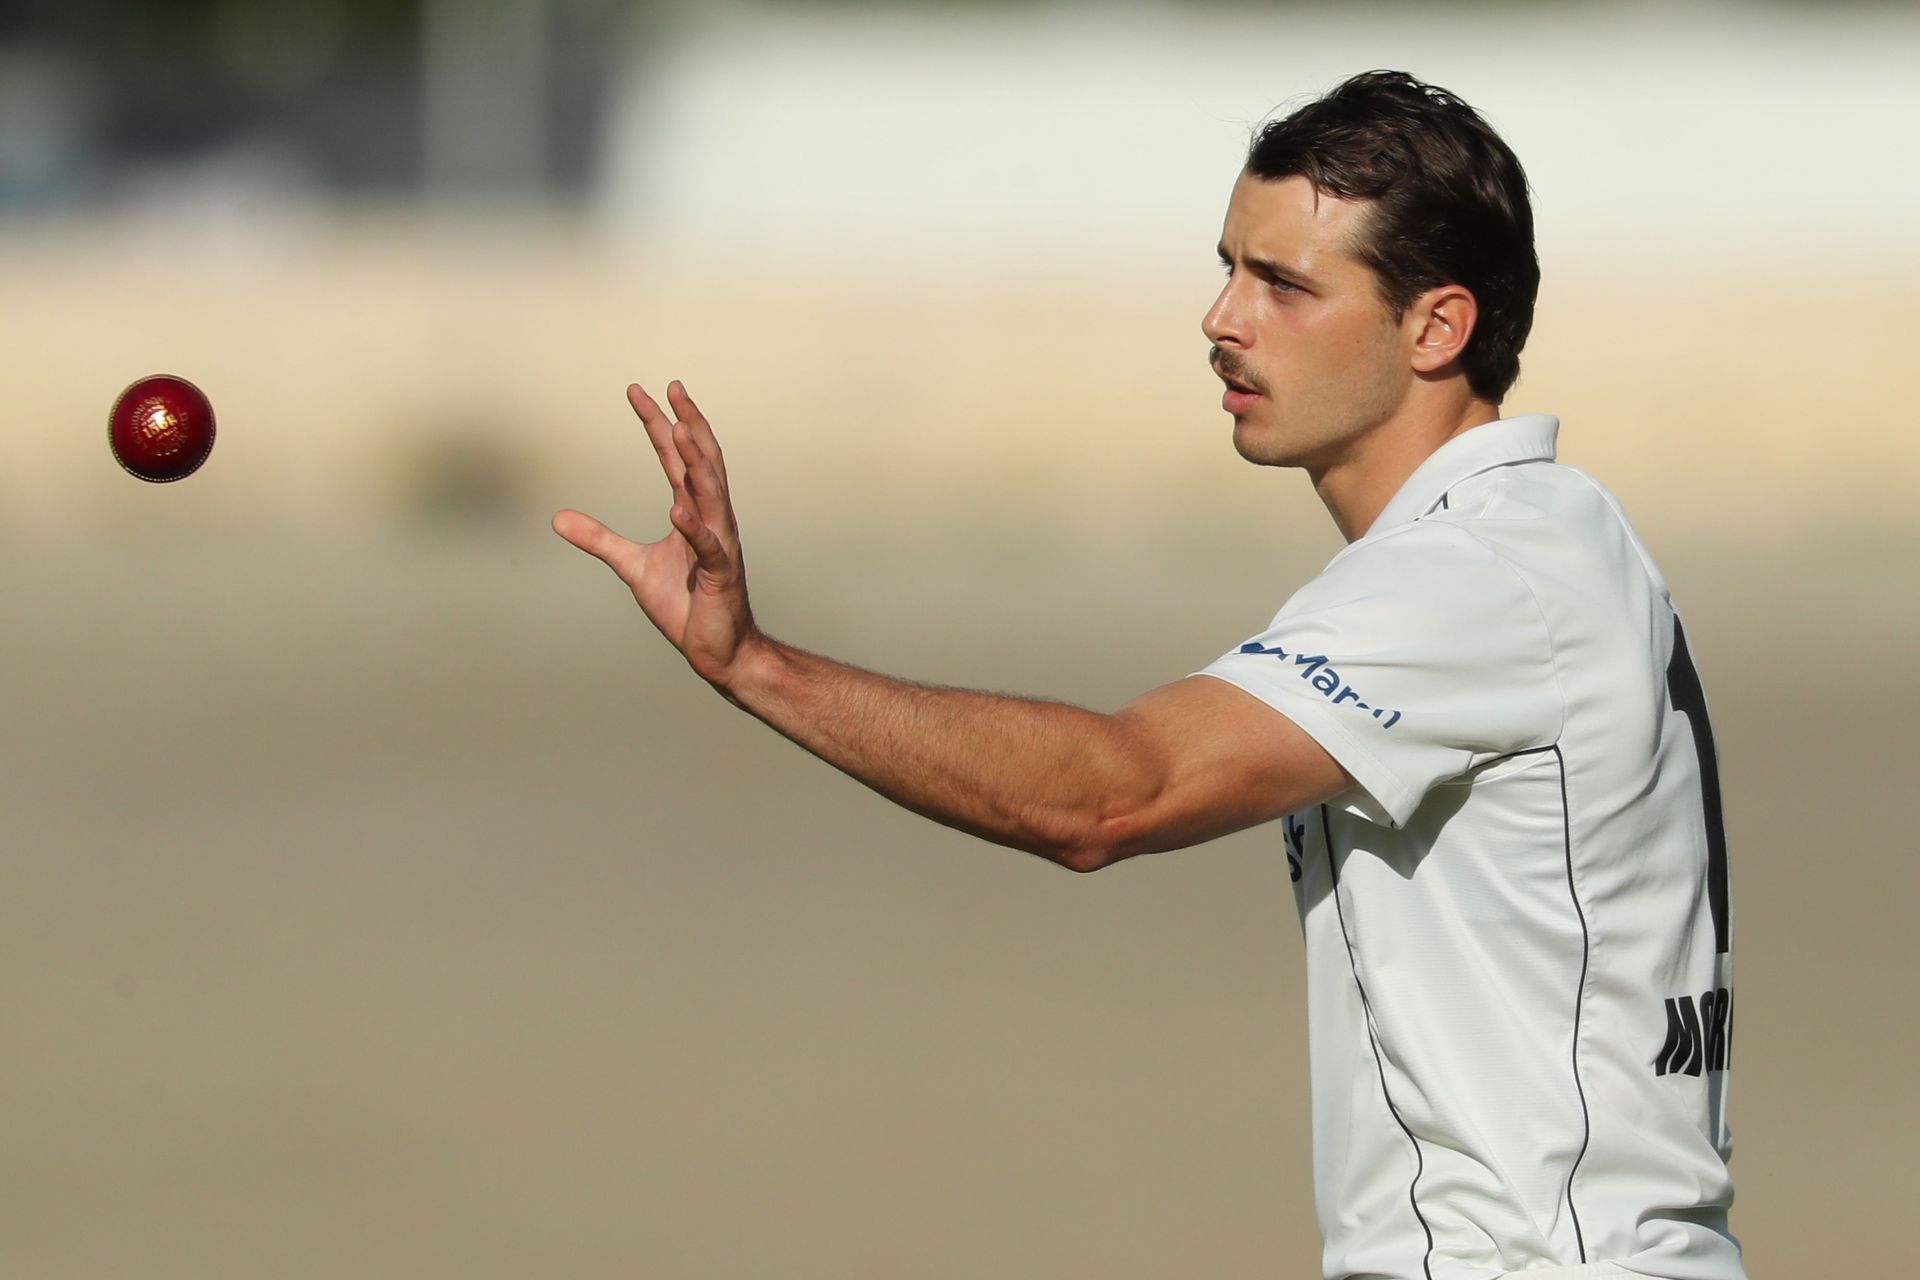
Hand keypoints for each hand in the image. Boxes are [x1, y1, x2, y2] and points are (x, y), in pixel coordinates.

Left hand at [553, 380, 758, 685]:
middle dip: (688, 422)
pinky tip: (677, 510)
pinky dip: (694, 527)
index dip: (658, 423)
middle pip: (702, 461)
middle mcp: (711, 520)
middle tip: (672, 387)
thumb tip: (556, 518)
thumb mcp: (632, 566)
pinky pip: (708, 546)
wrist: (717, 650)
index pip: (675, 459)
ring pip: (712, 493)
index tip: (640, 391)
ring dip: (697, 461)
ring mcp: (720, 544)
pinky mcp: (721, 574)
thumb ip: (600, 539)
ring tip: (679, 429)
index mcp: (691, 513)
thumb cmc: (686, 605)